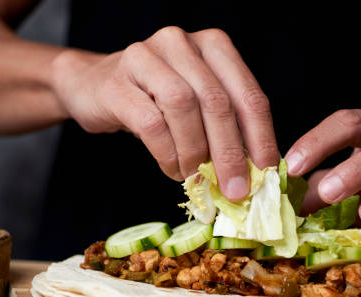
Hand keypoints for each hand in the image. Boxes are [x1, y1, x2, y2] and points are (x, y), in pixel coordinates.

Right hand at [50, 26, 278, 200]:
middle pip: (217, 101)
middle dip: (230, 153)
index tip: (267, 174)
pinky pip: (150, 123)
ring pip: (183, 107)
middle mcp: (181, 43)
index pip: (248, 95)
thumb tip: (254, 174)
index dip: (261, 138)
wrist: (93, 87)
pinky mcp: (117, 82)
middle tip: (235, 190)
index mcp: (213, 46)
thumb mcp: (197, 106)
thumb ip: (225, 129)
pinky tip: (172, 169)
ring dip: (194, 151)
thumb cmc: (155, 100)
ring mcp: (146, 56)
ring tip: (194, 176)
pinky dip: (167, 154)